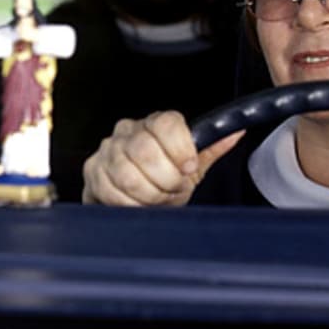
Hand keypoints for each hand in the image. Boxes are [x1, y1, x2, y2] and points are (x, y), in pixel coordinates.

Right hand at [81, 110, 243, 206]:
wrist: (132, 196)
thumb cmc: (161, 177)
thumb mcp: (191, 165)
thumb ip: (211, 147)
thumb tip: (235, 130)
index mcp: (154, 123)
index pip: (168, 124)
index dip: (182, 149)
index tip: (189, 168)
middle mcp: (127, 131)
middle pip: (147, 152)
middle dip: (166, 180)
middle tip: (172, 189)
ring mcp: (107, 150)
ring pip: (129, 175)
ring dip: (149, 195)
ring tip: (156, 198)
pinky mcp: (92, 171)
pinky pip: (111, 191)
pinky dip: (130, 204)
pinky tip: (138, 203)